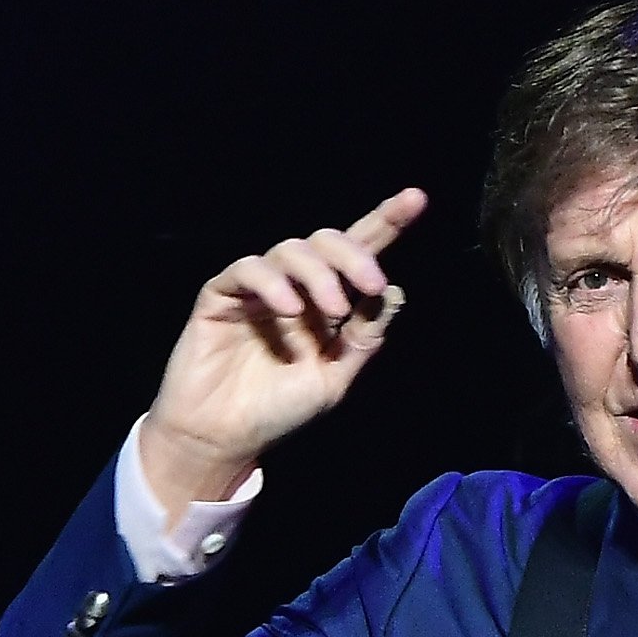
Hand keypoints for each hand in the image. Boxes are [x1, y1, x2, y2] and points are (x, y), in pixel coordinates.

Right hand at [136, 187, 428, 508]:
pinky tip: (290, 310)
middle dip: (354, 255)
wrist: (224, 437)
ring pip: (292, 250)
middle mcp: (295, 288)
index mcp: (327, 304)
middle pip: (327, 241)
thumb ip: (363, 338)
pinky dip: (273, 284)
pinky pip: (249, 270)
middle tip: (371, 285)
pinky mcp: (222, 294)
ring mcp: (258, 289)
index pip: (359, 254)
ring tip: (333, 310)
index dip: (386, 222)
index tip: (416, 199)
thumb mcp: (334, 378)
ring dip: (320, 274)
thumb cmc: (278, 411)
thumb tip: (393, 292)